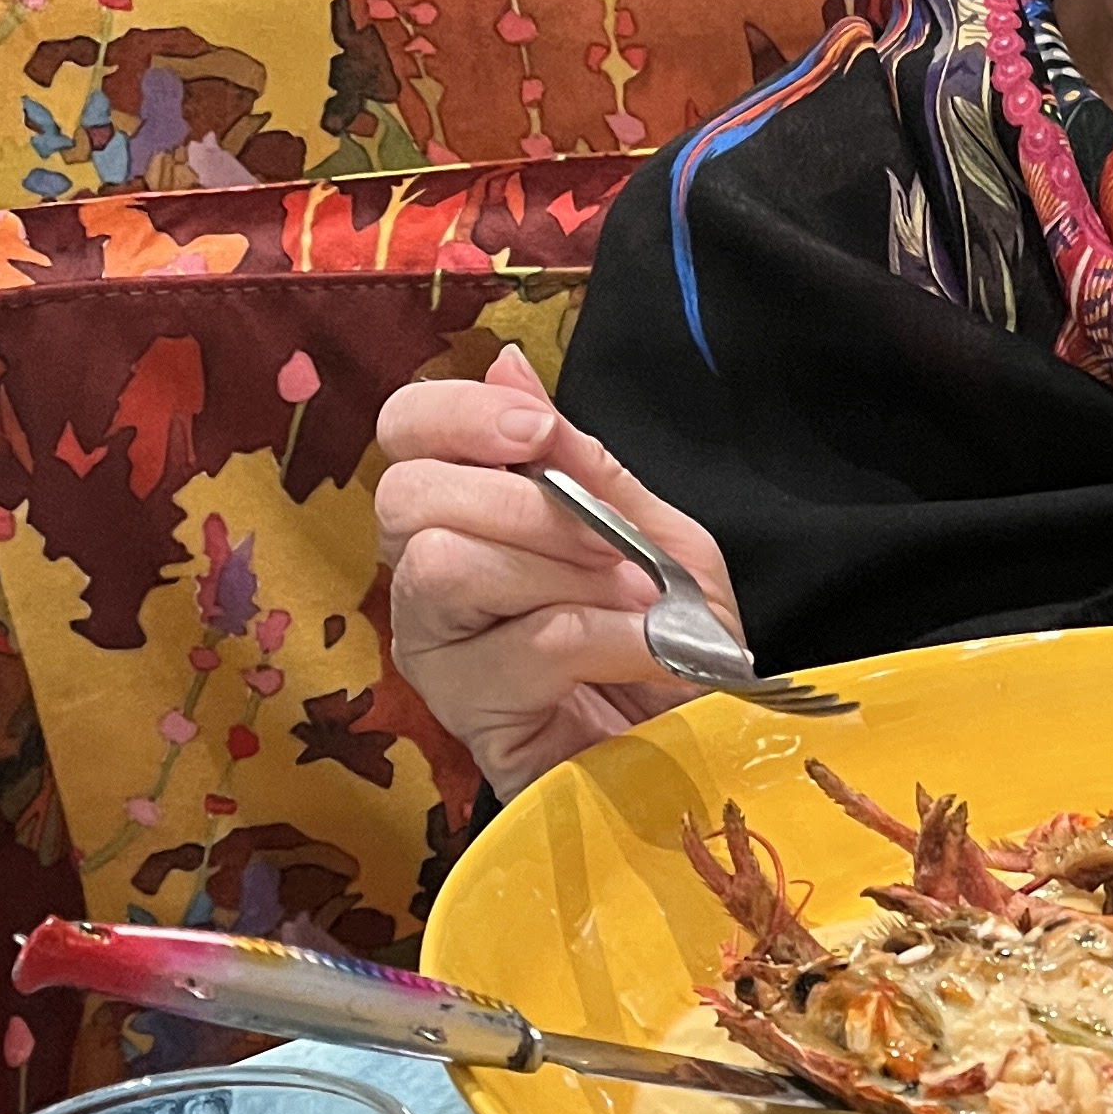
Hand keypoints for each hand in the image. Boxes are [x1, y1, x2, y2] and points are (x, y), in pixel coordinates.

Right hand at [376, 343, 746, 798]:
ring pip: (443, 565)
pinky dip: (605, 638)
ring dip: (562, 574)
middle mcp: (425, 579)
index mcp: (463, 515)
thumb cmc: (673, 644)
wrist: (707, 749)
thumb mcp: (653, 536)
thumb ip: (584, 465)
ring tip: (637, 606)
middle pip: (407, 497)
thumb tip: (507, 365)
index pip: (405, 432)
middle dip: (528, 509)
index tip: (537, 436)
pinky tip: (648, 653)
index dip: (458, 416)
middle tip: (613, 546)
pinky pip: (520, 644)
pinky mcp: (467, 721)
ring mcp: (436, 654)